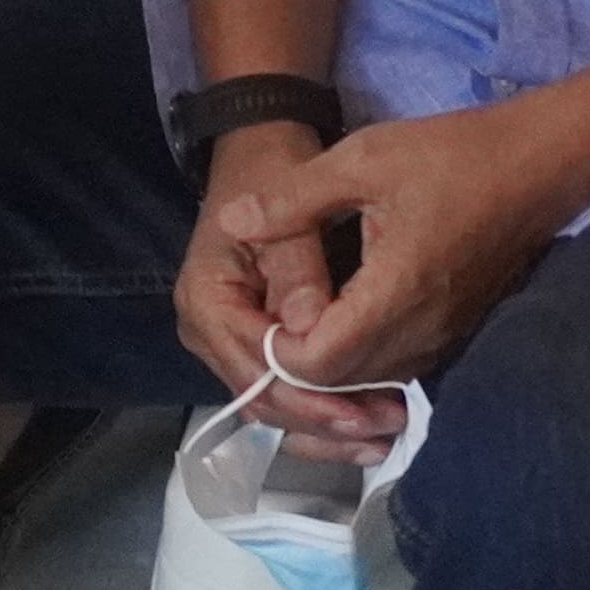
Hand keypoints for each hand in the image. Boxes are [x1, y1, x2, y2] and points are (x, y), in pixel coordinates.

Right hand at [169, 119, 355, 437]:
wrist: (262, 148)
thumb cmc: (275, 169)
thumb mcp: (290, 208)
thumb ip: (296, 268)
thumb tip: (309, 327)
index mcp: (206, 300)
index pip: (258, 364)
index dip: (310, 393)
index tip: (363, 408)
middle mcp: (206, 332)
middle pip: (263, 398)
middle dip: (321, 423)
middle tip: (383, 432)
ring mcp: (226, 343)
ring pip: (272, 406)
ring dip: (324, 429)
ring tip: (381, 441)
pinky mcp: (252, 345)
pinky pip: (281, 395)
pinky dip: (318, 415)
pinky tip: (362, 432)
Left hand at [211, 102, 589, 424]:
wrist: (540, 163)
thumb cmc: (452, 154)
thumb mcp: (360, 160)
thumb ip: (292, 199)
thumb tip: (231, 222)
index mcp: (395, 293)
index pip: (318, 363)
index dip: (275, 350)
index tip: (251, 314)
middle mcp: (422, 332)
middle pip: (340, 387)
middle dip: (293, 371)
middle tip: (256, 330)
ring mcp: (443, 340)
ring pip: (368, 386)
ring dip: (325, 374)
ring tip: (285, 332)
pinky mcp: (454, 336)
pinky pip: (396, 372)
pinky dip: (358, 369)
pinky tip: (333, 333)